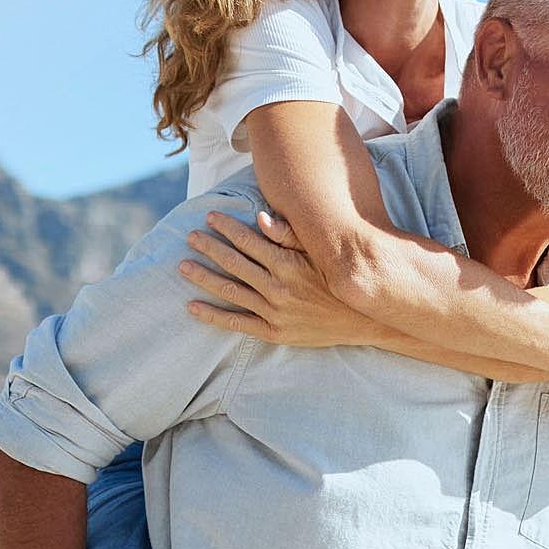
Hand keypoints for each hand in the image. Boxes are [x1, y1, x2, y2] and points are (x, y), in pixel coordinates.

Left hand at [179, 211, 380, 346]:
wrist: (366, 319)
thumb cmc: (344, 279)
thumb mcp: (323, 253)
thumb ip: (292, 235)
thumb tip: (260, 217)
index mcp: (289, 264)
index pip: (249, 241)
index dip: (227, 227)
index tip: (210, 216)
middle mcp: (278, 288)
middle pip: (234, 264)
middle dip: (209, 248)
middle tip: (189, 236)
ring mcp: (275, 312)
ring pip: (230, 291)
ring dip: (204, 277)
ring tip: (182, 266)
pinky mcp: (276, 332)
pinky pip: (238, 323)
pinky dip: (213, 315)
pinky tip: (192, 306)